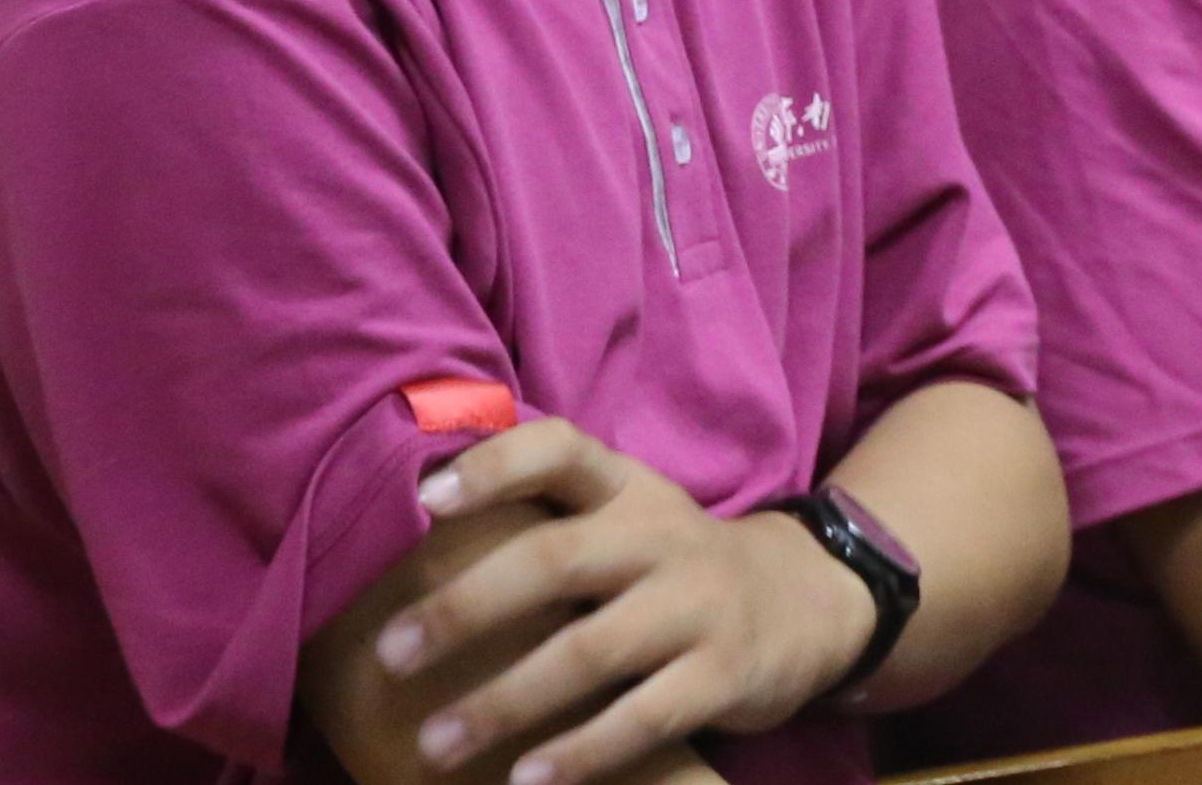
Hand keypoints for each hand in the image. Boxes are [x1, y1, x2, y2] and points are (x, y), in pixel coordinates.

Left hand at [378, 422, 870, 784]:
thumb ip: (551, 517)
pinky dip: (580, 752)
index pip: (560, 450)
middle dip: (465, 608)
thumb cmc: (678, 565)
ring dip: (505, 701)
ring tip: (436, 743)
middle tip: (391, 653)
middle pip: (555, 561)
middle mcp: (661, 537)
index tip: (424, 500)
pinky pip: (643, 717)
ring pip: (589, 651)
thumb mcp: (632, 516)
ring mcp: (697, 605)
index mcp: (628, 491)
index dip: (494, 466)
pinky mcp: (724, 673)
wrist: (810, 601)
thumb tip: (416, 518)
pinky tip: (527, 780)